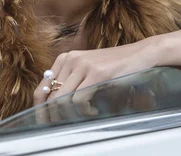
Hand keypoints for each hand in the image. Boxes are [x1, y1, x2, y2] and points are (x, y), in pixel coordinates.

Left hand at [33, 38, 160, 117]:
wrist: (140, 54)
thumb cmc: (115, 65)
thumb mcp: (88, 69)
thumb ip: (71, 81)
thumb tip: (52, 104)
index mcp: (66, 58)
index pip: (43, 87)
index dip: (40, 108)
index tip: (45, 121)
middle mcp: (71, 59)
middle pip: (50, 96)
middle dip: (53, 116)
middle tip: (62, 126)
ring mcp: (84, 65)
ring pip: (62, 99)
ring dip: (70, 115)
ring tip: (84, 115)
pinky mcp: (97, 73)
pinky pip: (78, 99)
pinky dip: (83, 111)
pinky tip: (93, 111)